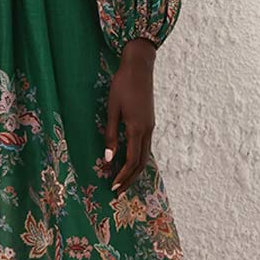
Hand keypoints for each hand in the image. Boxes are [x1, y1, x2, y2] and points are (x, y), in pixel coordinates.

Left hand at [104, 38, 155, 193]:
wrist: (139, 67)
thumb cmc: (122, 85)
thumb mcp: (112, 110)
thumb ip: (111, 135)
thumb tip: (108, 159)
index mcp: (137, 128)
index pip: (132, 161)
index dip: (123, 176)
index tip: (113, 187)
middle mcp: (147, 130)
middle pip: (142, 163)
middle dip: (130, 179)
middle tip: (118, 192)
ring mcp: (151, 126)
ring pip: (146, 156)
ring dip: (135, 171)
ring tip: (124, 182)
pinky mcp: (149, 122)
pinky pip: (146, 147)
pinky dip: (139, 159)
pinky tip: (130, 163)